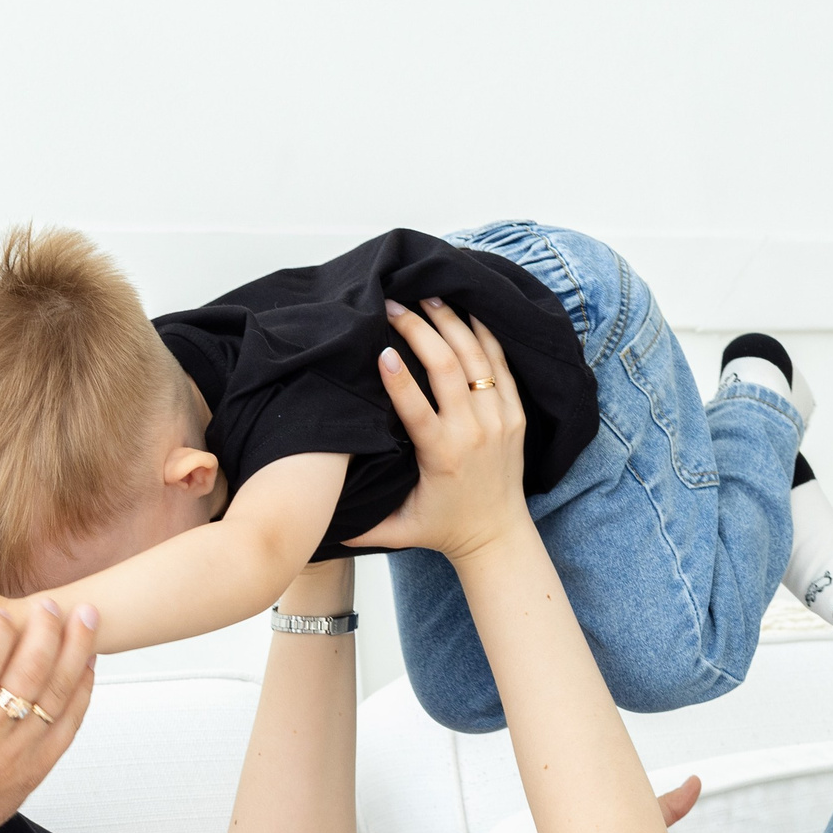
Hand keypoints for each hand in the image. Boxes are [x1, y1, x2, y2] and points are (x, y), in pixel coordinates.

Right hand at [0, 593, 101, 832]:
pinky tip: (86, 664)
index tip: (4, 610)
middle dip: (44, 633)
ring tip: (86, 619)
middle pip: (24, 676)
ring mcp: (7, 761)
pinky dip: (80, 693)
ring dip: (75, 654)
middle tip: (52, 603)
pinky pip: (65, 728)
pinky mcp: (28, 775)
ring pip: (53, 699)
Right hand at [343, 297, 530, 560]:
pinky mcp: (515, 415)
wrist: (498, 536)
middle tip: (395, 306)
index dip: (397, 376)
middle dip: (420, 330)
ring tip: (428, 296)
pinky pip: (502, 365)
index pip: (415, 407)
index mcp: (440, 455)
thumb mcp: (398, 530)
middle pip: (447, 367)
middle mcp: (472, 432)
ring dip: (450, 323)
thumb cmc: (442, 529)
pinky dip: (484, 335)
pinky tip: (467, 313)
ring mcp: (498, 420)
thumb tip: (317, 520)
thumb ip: (360, 524)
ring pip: (475, 357)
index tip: (379, 348)